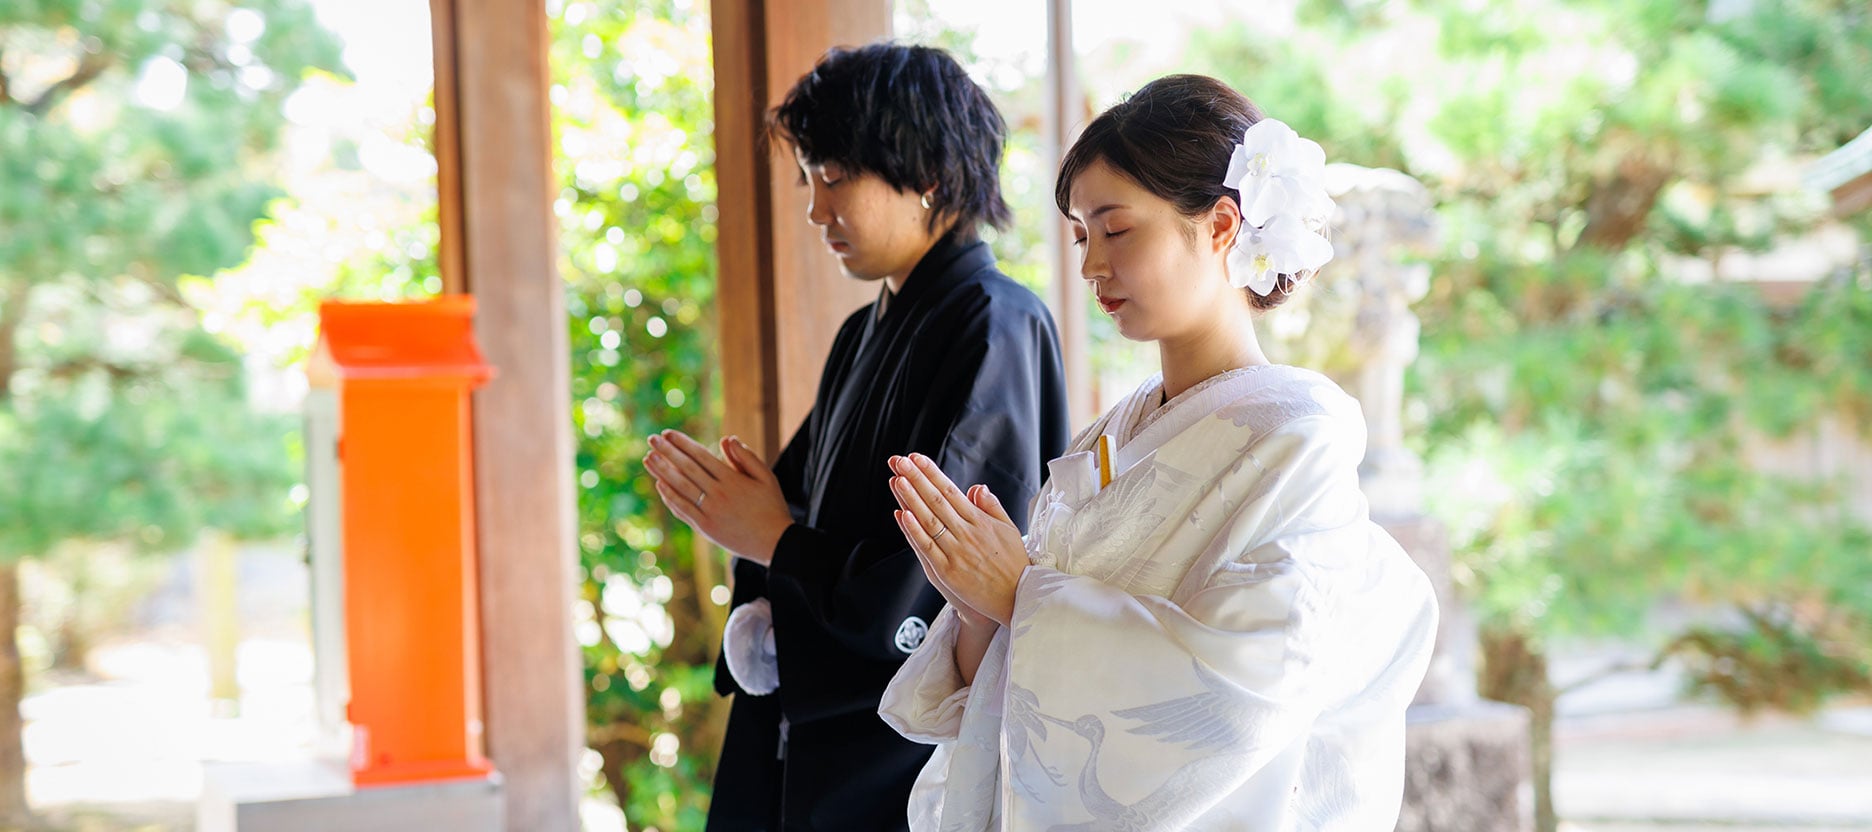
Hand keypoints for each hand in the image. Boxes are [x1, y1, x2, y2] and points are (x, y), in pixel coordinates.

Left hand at [645, 430, 792, 564]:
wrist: (775, 543)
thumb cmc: (772, 507)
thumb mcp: (766, 478)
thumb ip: (746, 457)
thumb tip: (727, 439)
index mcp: (733, 480)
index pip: (701, 456)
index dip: (683, 443)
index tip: (668, 433)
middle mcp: (719, 495)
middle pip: (687, 469)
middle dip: (667, 452)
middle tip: (652, 439)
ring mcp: (710, 513)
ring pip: (680, 488)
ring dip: (662, 471)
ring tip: (648, 458)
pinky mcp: (706, 528)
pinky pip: (683, 509)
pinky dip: (669, 496)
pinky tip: (659, 484)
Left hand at [888, 453, 1027, 627]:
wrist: (1019, 598)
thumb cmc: (1014, 564)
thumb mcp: (1009, 529)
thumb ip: (992, 506)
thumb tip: (977, 486)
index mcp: (980, 521)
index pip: (951, 491)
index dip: (932, 473)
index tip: (917, 459)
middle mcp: (967, 533)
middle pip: (936, 501)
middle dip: (916, 479)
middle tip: (899, 461)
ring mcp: (956, 552)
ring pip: (929, 521)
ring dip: (912, 499)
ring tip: (897, 479)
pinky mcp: (948, 572)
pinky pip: (927, 548)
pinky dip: (914, 531)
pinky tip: (903, 515)